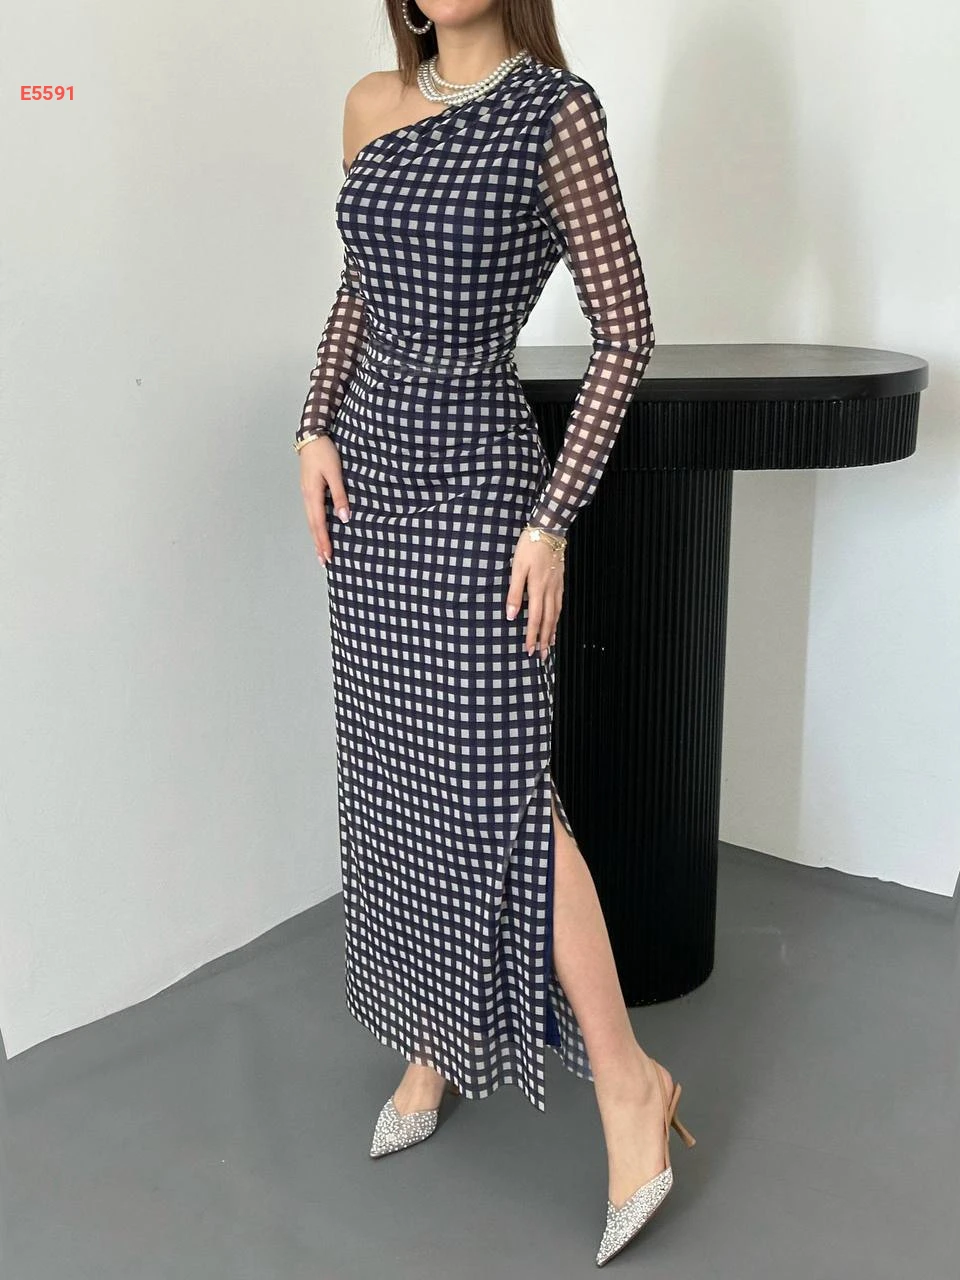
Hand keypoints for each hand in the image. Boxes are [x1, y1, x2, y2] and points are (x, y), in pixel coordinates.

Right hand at [298, 436, 349, 564]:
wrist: (311, 435)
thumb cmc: (324, 452)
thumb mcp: (335, 473)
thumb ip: (340, 495)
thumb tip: (344, 517)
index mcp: (313, 494)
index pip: (319, 524)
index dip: (324, 541)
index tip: (328, 556)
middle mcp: (307, 497)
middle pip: (313, 526)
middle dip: (319, 544)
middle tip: (324, 561)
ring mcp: (306, 493)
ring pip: (311, 521)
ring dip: (316, 537)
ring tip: (321, 551)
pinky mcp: (309, 490)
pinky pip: (312, 513)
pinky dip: (316, 525)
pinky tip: (319, 529)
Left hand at [505, 529, 564, 659]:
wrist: (549, 530)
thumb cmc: (529, 547)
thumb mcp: (517, 568)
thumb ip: (514, 593)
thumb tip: (510, 615)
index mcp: (537, 589)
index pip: (534, 618)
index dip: (531, 636)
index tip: (528, 650)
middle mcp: (550, 591)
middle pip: (548, 621)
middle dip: (543, 640)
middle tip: (541, 656)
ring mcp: (557, 587)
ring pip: (556, 614)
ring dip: (551, 631)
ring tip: (549, 645)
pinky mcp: (560, 582)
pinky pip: (560, 605)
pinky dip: (557, 618)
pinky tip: (555, 622)